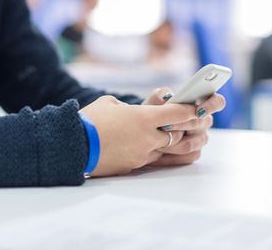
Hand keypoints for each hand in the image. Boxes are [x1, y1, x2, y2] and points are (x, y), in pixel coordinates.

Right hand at [79, 95, 196, 176]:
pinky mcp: (133, 166)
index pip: (177, 113)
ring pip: (167, 150)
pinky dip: (156, 153)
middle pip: (178, 134)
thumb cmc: (89, 121)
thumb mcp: (109, 104)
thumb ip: (125, 107)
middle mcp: (147, 138)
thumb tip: (129, 111)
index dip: (190, 110)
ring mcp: (142, 154)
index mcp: (144, 118)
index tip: (199, 107)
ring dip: (176, 143)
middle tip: (197, 124)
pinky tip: (154, 149)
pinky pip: (151, 159)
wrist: (72, 146)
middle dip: (188, 128)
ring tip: (185, 138)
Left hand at [143, 87, 225, 166]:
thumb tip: (166, 98)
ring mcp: (200, 138)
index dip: (212, 105)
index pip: (216, 102)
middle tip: (164, 126)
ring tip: (158, 140)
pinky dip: (171, 155)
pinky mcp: (194, 154)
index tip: (199, 111)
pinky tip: (160, 152)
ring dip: (172, 142)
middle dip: (180, 125)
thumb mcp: (152, 102)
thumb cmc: (152, 115)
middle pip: (200, 124)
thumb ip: (159, 97)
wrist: (144, 135)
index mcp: (199, 104)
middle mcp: (203, 121)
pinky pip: (187, 156)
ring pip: (191, 143)